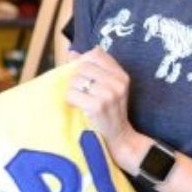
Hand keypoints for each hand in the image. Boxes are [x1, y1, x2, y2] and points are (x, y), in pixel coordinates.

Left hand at [65, 48, 136, 164]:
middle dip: (76, 79)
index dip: (84, 61)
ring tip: (81, 100)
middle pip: (82, 67)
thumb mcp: (108, 87)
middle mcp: (117, 82)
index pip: (96, 53)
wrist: (119, 138)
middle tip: (82, 92)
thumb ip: (92, 68)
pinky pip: (71, 93)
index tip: (83, 74)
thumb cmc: (109, 111)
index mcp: (121, 75)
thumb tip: (71, 53)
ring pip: (75, 80)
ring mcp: (108, 94)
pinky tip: (78, 106)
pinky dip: (70, 100)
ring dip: (72, 90)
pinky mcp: (97, 106)